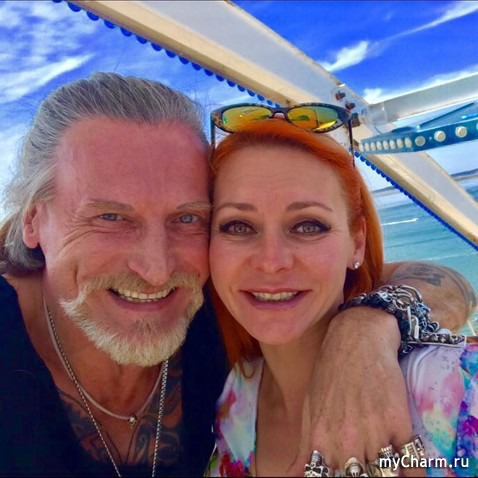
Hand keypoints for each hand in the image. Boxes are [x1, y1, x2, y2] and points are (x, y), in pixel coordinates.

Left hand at [288, 307, 423, 476]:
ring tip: (383, 464)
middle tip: (365, 468)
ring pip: (385, 473)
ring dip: (385, 471)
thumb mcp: (310, 408)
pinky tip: (407, 469)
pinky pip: (411, 462)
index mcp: (320, 439)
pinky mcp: (399, 423)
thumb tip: (292, 475)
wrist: (357, 339)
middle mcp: (346, 441)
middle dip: (362, 475)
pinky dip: (412, 472)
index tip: (343, 475)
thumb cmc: (330, 372)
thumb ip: (305, 447)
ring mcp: (373, 433)